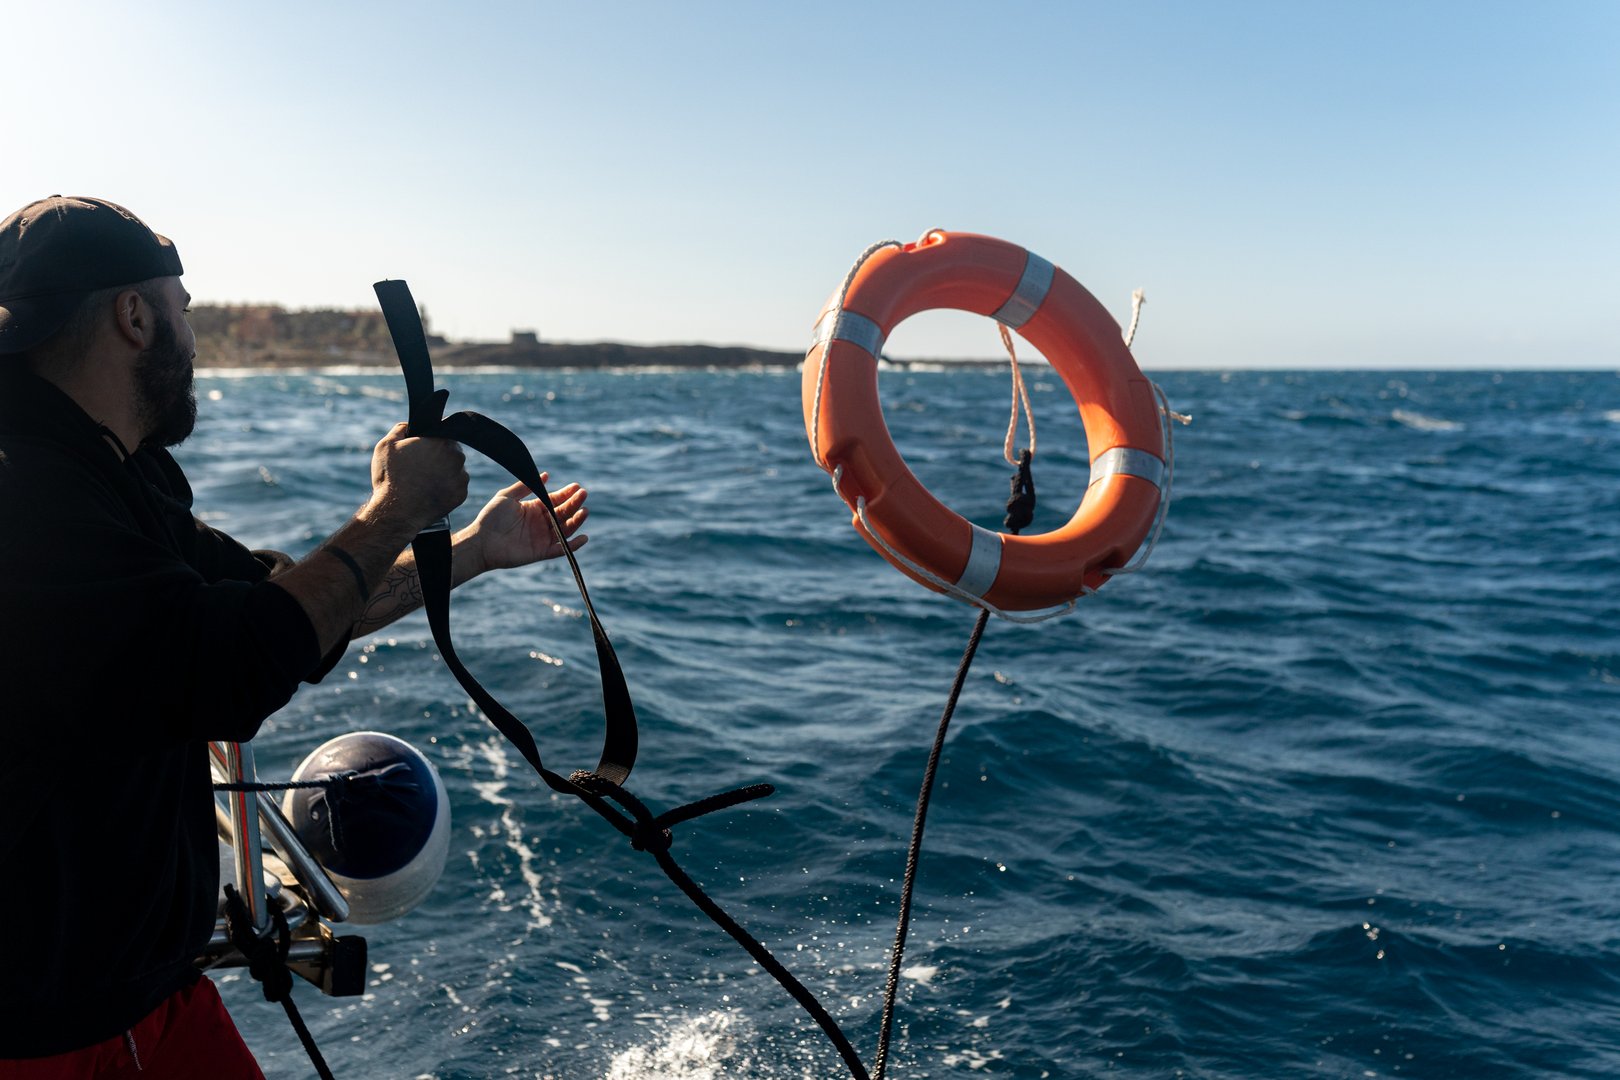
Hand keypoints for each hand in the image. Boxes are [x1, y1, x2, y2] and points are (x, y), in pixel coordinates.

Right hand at [366, 422, 469, 534]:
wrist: (396, 512)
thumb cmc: (390, 477)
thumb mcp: (387, 445)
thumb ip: (401, 428)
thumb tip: (411, 425)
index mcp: (441, 441)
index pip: (444, 432)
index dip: (432, 439)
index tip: (423, 447)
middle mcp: (457, 457)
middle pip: (451, 450)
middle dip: (439, 455)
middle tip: (421, 466)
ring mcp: (461, 477)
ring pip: (455, 468)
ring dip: (445, 471)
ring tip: (424, 480)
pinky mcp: (461, 494)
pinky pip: (456, 486)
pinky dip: (447, 487)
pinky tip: (431, 491)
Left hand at [467, 473, 588, 572]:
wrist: (482, 541)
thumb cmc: (491, 518)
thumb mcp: (507, 496)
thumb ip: (525, 486)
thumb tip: (545, 475)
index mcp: (534, 508)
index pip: (555, 500)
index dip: (566, 493)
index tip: (576, 486)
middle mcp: (540, 523)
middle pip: (563, 512)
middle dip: (574, 503)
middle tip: (583, 494)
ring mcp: (542, 538)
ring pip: (565, 529)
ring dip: (576, 521)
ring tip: (584, 511)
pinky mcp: (541, 552)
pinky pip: (561, 550)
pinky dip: (573, 545)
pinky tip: (584, 537)